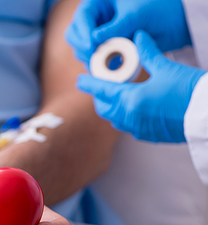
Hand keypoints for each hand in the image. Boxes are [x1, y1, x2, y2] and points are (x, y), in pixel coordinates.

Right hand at [65, 0, 190, 63]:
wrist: (174, 22)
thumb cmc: (156, 9)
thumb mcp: (135, 15)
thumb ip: (115, 27)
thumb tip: (94, 39)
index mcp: (98, 4)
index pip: (82, 18)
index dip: (83, 32)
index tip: (91, 45)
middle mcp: (95, 19)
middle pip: (74, 35)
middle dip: (82, 47)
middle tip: (94, 57)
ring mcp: (99, 36)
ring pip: (82, 50)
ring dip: (90, 59)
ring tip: (104, 65)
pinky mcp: (105, 50)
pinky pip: (95, 60)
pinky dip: (99, 67)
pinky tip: (110, 70)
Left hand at [77, 31, 205, 142]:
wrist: (207, 116)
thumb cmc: (189, 90)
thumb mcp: (167, 68)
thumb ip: (148, 54)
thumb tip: (139, 38)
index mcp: (131, 100)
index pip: (102, 91)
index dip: (89, 84)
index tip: (80, 80)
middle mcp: (130, 117)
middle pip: (104, 108)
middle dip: (100, 98)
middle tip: (102, 86)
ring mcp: (139, 129)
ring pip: (115, 120)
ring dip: (112, 109)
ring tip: (116, 97)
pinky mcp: (149, 136)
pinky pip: (129, 128)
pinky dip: (125, 118)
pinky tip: (133, 109)